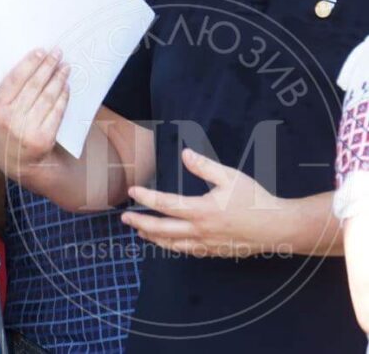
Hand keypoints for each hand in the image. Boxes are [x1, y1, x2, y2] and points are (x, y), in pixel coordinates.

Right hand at [0, 49, 69, 179]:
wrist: (18, 163)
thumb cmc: (7, 131)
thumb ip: (8, 93)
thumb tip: (30, 64)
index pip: (15, 79)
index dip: (29, 64)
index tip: (41, 51)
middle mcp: (9, 119)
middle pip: (33, 86)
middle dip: (47, 66)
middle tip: (57, 54)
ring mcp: (26, 130)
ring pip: (47, 97)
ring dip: (58, 79)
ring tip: (65, 67)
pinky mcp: (43, 138)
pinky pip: (56, 112)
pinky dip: (63, 97)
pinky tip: (66, 87)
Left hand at [121, 148, 285, 257]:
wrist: (279, 227)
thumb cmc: (255, 199)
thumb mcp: (230, 176)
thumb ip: (204, 166)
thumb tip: (184, 153)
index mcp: (202, 210)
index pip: (166, 204)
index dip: (146, 197)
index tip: (132, 191)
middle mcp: (201, 230)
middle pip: (162, 229)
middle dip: (141, 223)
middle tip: (125, 218)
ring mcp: (208, 244)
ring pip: (173, 245)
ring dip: (154, 237)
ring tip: (140, 231)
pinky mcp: (216, 252)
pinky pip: (188, 251)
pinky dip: (173, 247)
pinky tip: (168, 243)